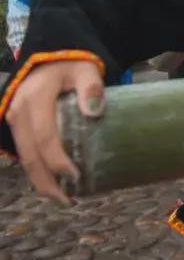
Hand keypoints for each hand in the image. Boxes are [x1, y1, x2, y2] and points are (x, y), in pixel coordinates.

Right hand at [5, 60, 105, 202]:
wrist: (50, 59)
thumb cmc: (72, 67)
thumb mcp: (86, 70)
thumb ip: (91, 88)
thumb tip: (94, 112)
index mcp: (35, 99)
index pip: (44, 136)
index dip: (57, 159)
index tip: (75, 175)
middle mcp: (18, 112)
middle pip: (30, 154)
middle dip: (46, 181)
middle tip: (68, 200)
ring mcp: (14, 120)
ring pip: (24, 157)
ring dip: (40, 180)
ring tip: (62, 198)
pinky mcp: (16, 126)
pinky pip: (25, 153)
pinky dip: (37, 170)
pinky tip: (52, 182)